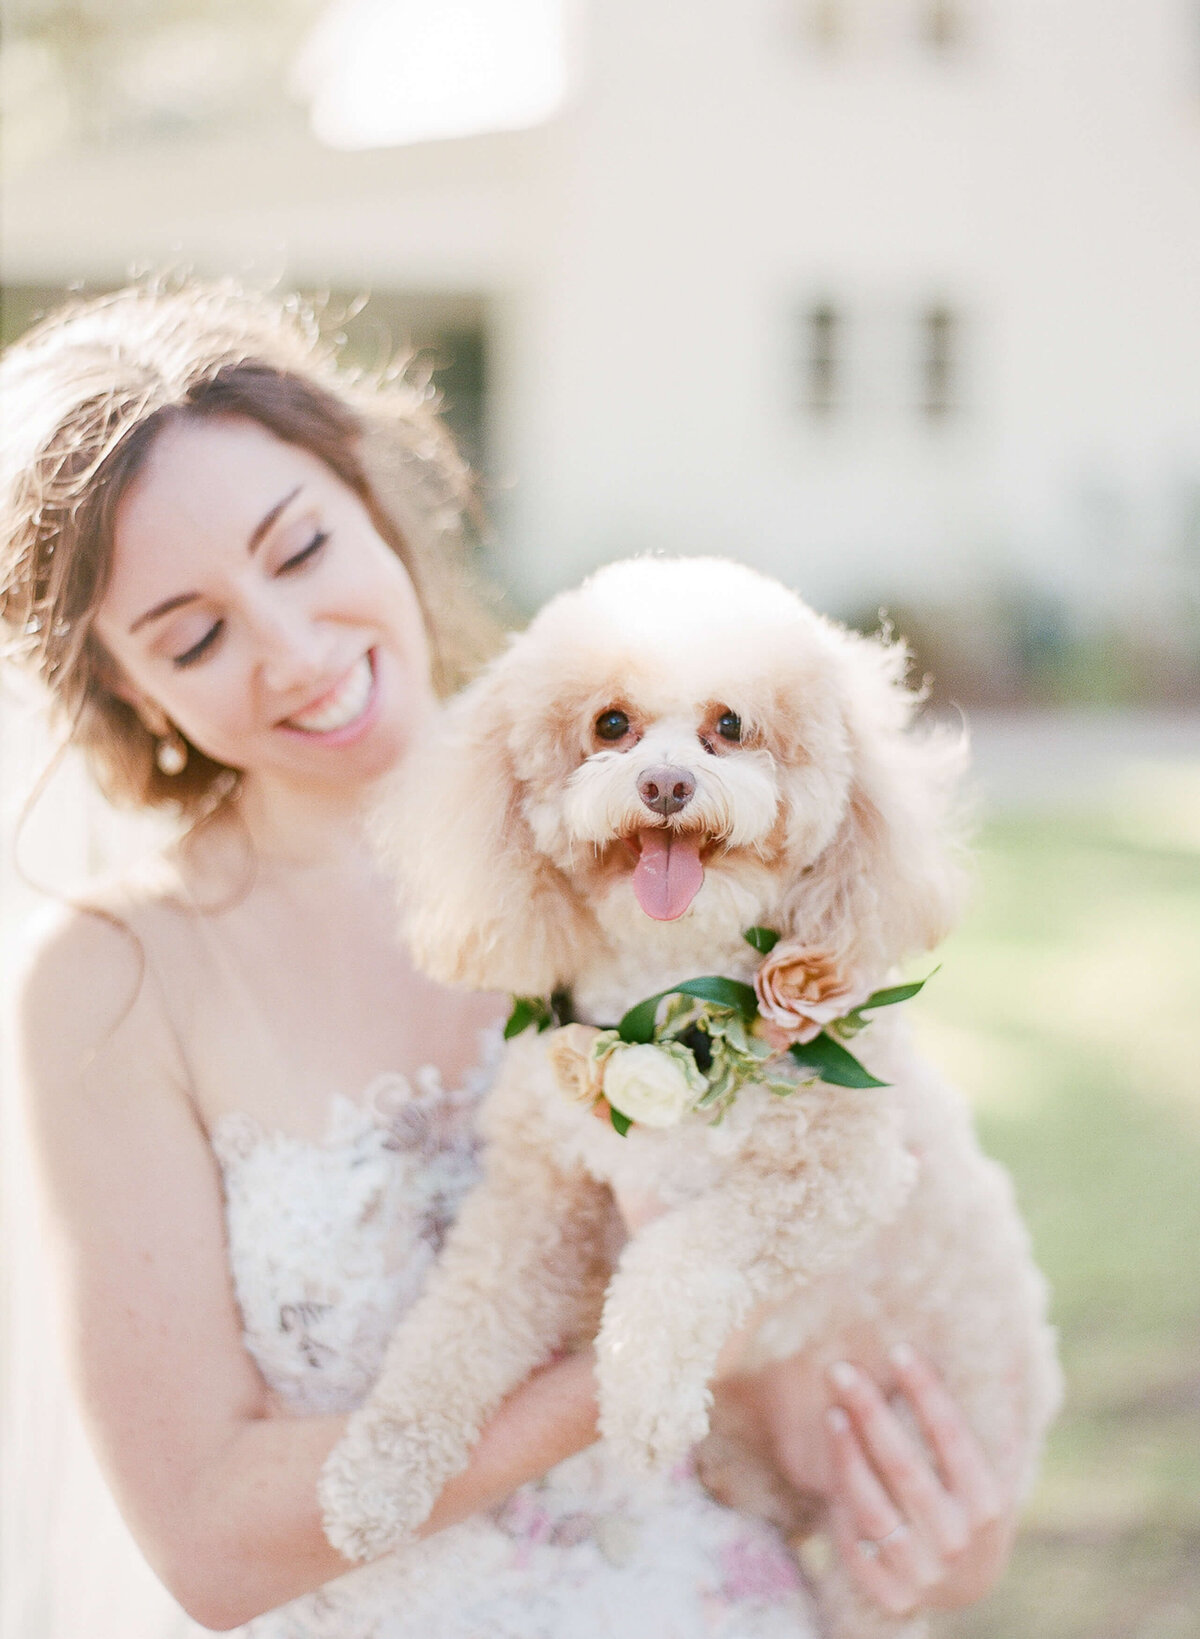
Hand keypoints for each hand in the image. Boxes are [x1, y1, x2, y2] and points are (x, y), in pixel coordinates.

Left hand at [825, 1347, 1013, 1616]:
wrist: (967, 1587)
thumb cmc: (969, 1507)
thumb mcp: (986, 1476)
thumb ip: (978, 1431)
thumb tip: (977, 1355)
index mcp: (987, 1505)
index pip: (952, 1436)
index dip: (925, 1391)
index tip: (899, 1350)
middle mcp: (956, 1540)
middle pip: (903, 1465)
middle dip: (870, 1411)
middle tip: (841, 1370)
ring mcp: (923, 1572)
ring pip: (871, 1505)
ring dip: (846, 1455)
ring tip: (831, 1413)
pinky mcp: (892, 1595)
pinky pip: (855, 1546)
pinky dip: (840, 1508)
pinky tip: (831, 1471)